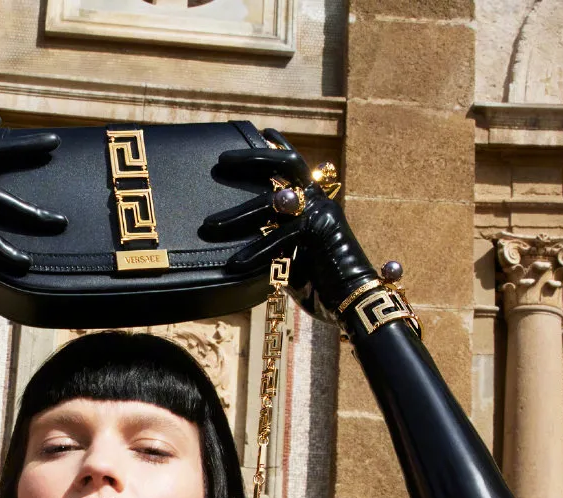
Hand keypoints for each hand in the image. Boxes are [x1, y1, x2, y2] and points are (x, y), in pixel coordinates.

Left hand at [201, 129, 377, 316]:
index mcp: (314, 202)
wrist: (353, 300)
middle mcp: (317, 200)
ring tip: (209, 227)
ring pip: (271, 203)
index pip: (294, 165)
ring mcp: (319, 212)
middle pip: (285, 164)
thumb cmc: (322, 285)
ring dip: (236, 215)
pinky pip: (278, 239)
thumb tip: (242, 253)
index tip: (262, 132)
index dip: (278, 147)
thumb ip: (273, 248)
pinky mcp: (318, 231)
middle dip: (253, 159)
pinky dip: (255, 253)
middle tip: (221, 161)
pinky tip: (234, 265)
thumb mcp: (291, 261)